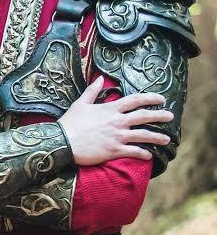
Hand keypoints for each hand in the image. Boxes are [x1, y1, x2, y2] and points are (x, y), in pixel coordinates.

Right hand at [58, 75, 173, 165]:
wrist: (63, 141)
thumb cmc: (71, 122)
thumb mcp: (80, 102)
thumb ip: (93, 90)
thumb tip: (100, 78)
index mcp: (110, 109)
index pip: (134, 100)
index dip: (149, 98)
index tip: (161, 98)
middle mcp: (117, 122)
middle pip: (143, 117)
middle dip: (159, 116)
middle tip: (171, 116)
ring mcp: (117, 137)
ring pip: (143, 136)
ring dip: (157, 137)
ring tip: (167, 140)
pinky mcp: (114, 151)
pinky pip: (133, 152)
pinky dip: (143, 154)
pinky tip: (149, 156)